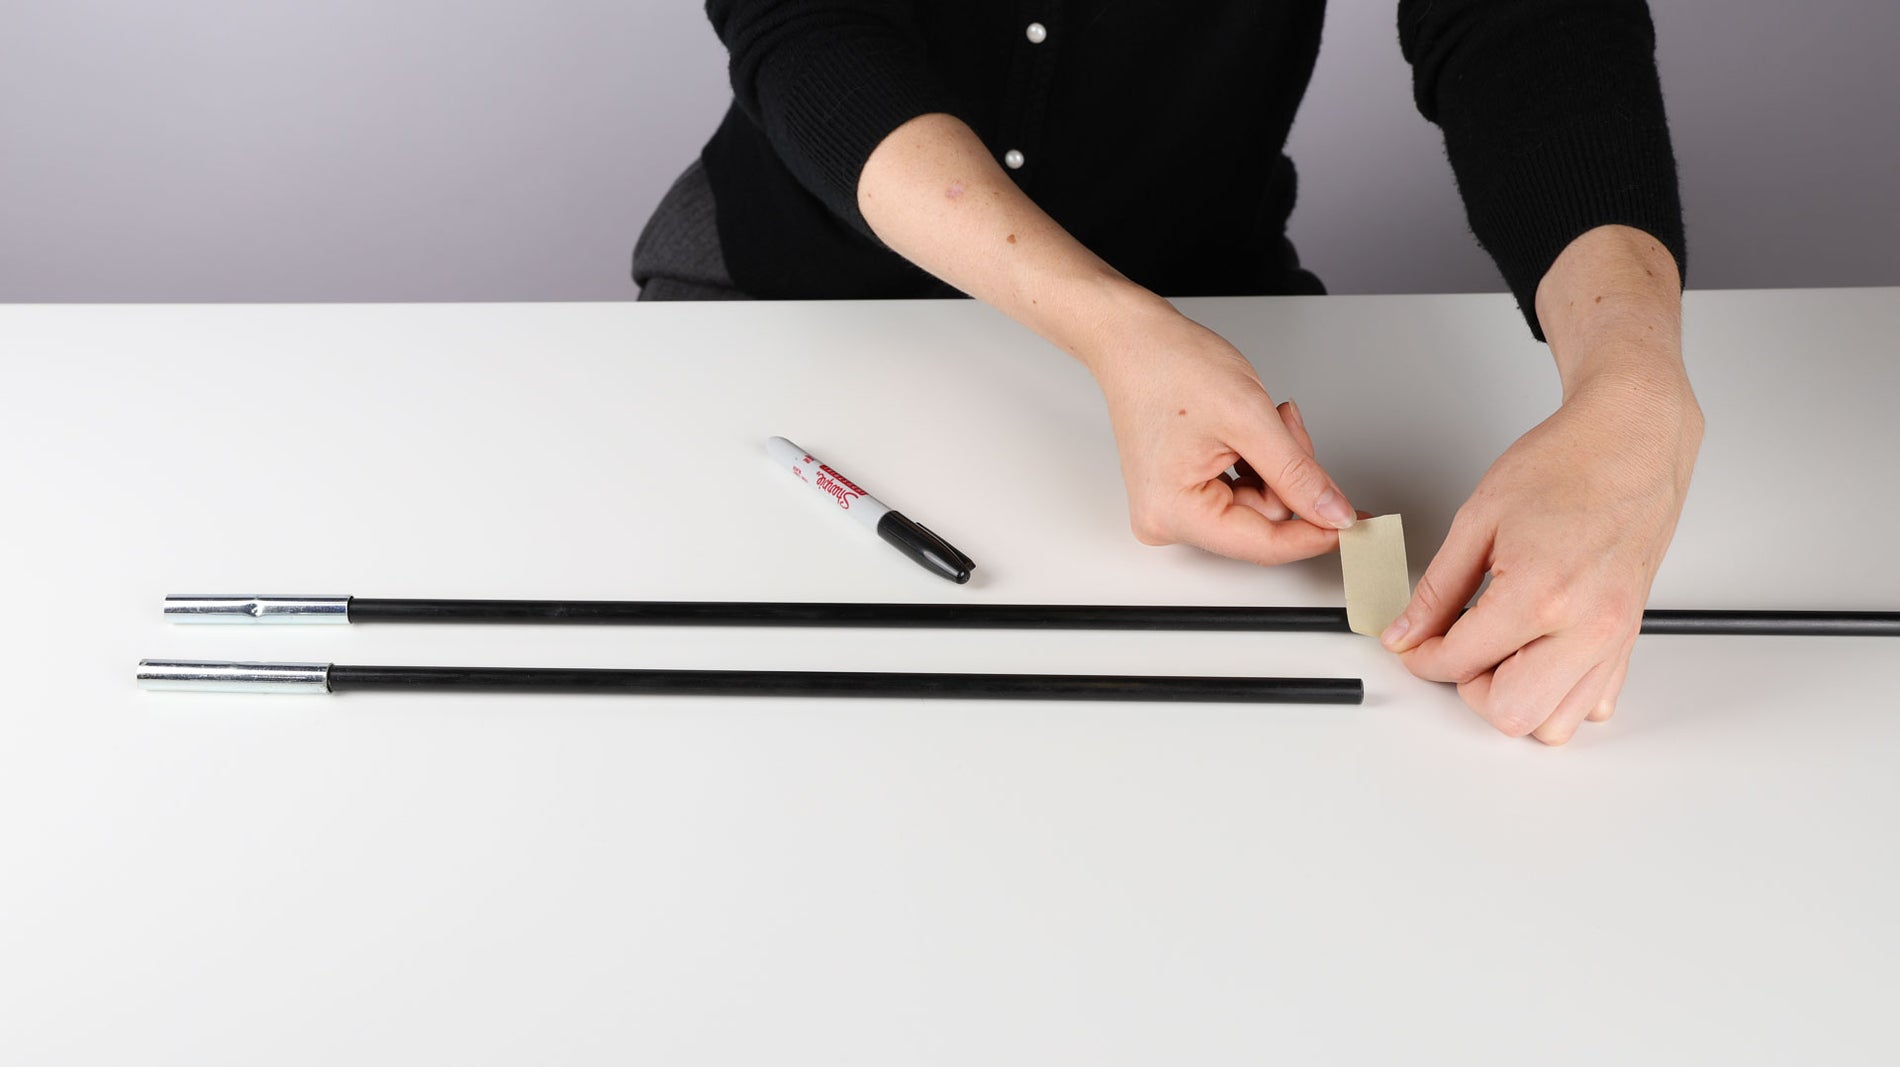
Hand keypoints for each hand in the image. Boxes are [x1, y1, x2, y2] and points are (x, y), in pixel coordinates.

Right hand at [1087, 307, 1360, 564]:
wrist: (1135, 341)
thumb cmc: (1170, 367)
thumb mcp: (1250, 419)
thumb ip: (1298, 474)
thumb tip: (1333, 513)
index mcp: (1175, 511)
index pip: (1263, 545)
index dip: (1316, 532)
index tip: (1357, 522)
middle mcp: (1167, 519)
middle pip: (1262, 522)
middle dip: (1288, 475)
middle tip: (1288, 426)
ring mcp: (1172, 507)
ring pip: (1257, 505)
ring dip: (1274, 463)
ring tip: (1262, 416)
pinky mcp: (1181, 493)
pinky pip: (1239, 493)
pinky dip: (1257, 462)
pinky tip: (1249, 429)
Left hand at [1382, 377, 1702, 743]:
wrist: (1632, 440)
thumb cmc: (1567, 464)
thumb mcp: (1478, 520)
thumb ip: (1436, 589)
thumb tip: (1406, 632)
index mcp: (1541, 595)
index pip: (1462, 663)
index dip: (1423, 658)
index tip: (1415, 646)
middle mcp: (1587, 628)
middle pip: (1511, 714)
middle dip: (1470, 688)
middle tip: (1457, 648)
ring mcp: (1615, 638)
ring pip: (1555, 724)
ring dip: (1516, 698)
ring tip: (1497, 650)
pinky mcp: (1630, 637)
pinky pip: (1593, 702)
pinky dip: (1558, 693)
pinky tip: (1536, 652)